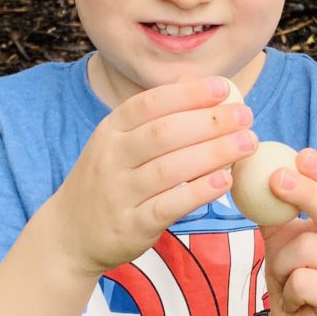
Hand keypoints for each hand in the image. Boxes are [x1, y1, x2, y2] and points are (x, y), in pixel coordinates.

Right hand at [53, 77, 256, 274]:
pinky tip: (224, 182)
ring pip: (170, 168)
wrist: (69, 233)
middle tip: (245, 115)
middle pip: (164, 133)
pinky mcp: (130, 225)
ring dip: (213, 154)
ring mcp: (119, 192)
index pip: (150, 103)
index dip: (188, 94)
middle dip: (209, 121)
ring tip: (247, 143)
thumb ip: (154, 114)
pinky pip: (168, 205)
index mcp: (111, 130)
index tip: (224, 87)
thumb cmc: (107, 180)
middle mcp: (111, 157)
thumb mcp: (118, 141)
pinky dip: (198, 192)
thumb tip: (194, 82)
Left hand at [260, 149, 316, 315]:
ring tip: (287, 281)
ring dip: (282, 264)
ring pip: (306, 249)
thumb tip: (250, 175)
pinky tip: (298, 302)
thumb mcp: (285, 242)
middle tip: (275, 179)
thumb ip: (277, 212)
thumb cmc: (298, 281)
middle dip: (305, 193)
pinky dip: (289, 291)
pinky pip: (304, 280)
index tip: (300, 155)